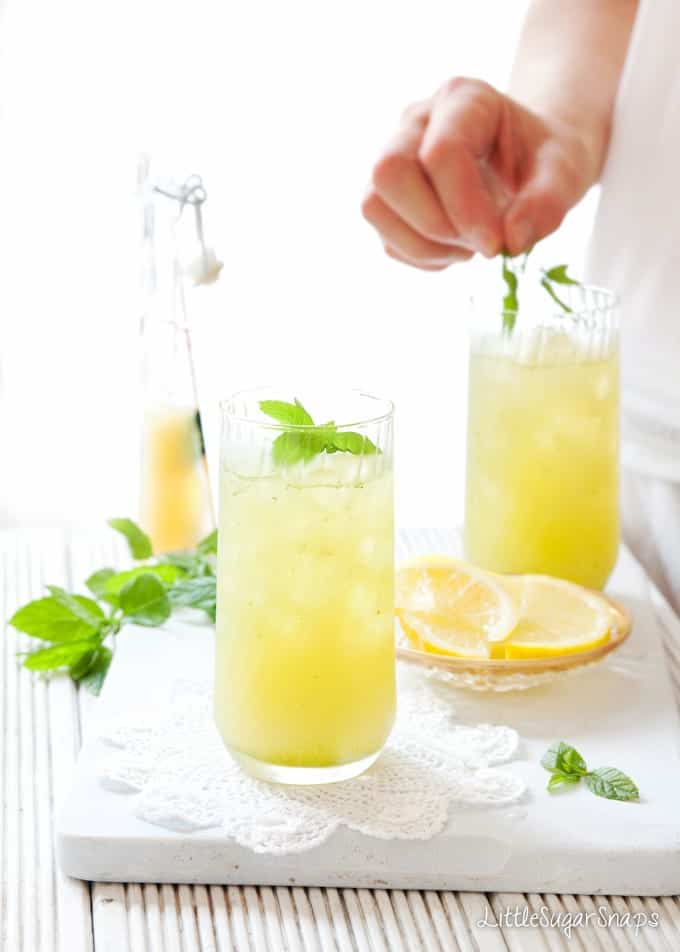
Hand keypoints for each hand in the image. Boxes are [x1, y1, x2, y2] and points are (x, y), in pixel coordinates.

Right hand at [362, 77, 597, 269]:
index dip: (464, 208)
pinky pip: (386, 236)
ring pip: (375, 205)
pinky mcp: (390, 196)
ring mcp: (396, 156)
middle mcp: (417, 120)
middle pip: (388, 172)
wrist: (531, 159)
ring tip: (467, 248)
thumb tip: (512, 242)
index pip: (441, 153)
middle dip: (433, 224)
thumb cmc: (546, 158)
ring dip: (422, 245)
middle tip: (478, 243)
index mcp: (464, 99)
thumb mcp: (568, 171)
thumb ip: (548, 202)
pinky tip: (456, 249)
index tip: (497, 245)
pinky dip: (421, 256)